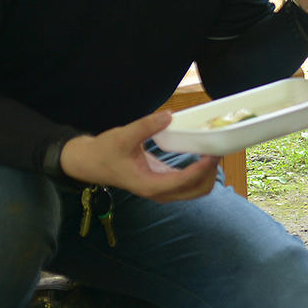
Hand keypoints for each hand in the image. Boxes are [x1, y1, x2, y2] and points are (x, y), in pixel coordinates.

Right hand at [59, 110, 220, 201]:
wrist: (90, 162)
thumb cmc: (104, 152)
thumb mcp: (122, 136)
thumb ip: (146, 127)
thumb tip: (168, 116)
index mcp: (149, 185)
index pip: (184, 182)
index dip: (201, 169)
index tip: (212, 154)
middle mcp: (159, 192)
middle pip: (197, 191)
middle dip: (211, 173)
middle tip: (217, 150)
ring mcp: (163, 190)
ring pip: (196, 190)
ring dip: (208, 174)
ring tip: (213, 151)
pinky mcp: (164, 183)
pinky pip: (190, 183)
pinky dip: (201, 172)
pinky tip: (203, 155)